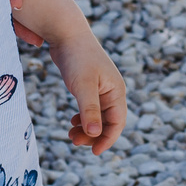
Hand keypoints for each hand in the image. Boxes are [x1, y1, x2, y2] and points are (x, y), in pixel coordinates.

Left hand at [48, 26, 127, 153]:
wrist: (67, 33)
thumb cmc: (77, 57)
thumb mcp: (83, 86)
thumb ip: (90, 111)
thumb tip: (95, 135)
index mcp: (116, 91)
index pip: (118, 122)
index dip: (108, 139)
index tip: (94, 152)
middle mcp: (112, 90)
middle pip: (108, 122)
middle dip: (93, 135)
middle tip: (73, 141)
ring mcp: (101, 88)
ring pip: (98, 116)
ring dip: (87, 128)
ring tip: (70, 134)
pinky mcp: (90, 85)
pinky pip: (91, 108)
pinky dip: (83, 118)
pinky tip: (72, 120)